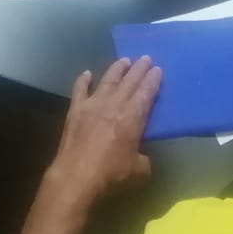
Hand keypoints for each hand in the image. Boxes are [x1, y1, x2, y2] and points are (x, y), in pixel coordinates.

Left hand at [43, 58, 162, 203]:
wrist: (76, 175)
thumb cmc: (110, 173)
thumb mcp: (138, 171)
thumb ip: (144, 159)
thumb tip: (143, 156)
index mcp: (132, 117)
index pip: (146, 93)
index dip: (152, 80)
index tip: (157, 69)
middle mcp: (114, 104)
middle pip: (129, 81)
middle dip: (139, 68)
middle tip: (145, 57)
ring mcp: (93, 104)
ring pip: (108, 80)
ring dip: (117, 69)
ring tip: (124, 60)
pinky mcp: (75, 110)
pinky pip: (80, 89)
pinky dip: (83, 80)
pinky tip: (87, 73)